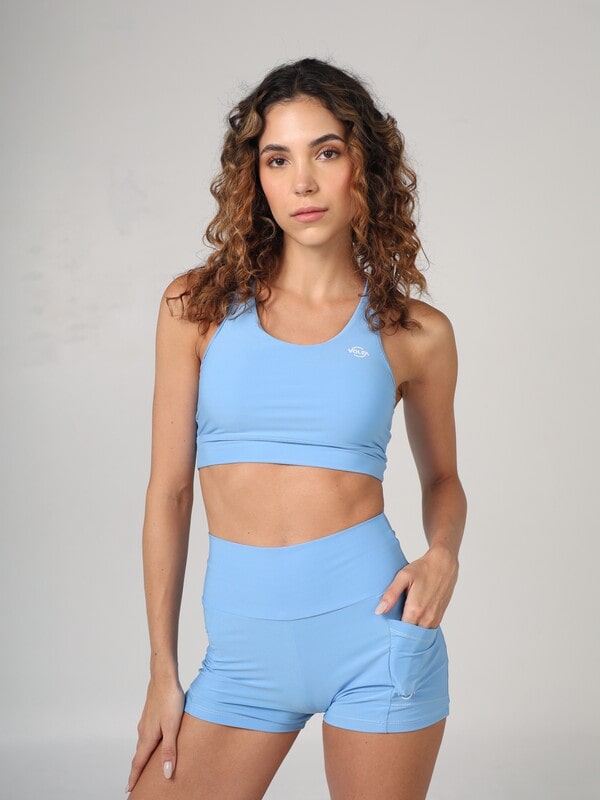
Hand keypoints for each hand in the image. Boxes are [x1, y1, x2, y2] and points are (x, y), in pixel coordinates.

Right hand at [126, 678, 184, 793]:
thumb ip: (169, 750)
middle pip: (139, 756)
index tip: (129, 790)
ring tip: (143, 767)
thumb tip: (166, 773)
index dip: (134, 777)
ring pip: (142, 745)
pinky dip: (146, 745)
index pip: (139, 763)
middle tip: (134, 783)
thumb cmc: (170, 700)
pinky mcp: (150, 715)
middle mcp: (144, 731)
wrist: (164, 677)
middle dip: (137, 770)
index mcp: (148, 737)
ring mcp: (146, 722)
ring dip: (141, 757)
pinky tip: (153, 743)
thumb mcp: (173, 727)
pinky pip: (146, 735)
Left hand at [374, 545, 458, 627]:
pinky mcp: (439, 617)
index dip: (392, 632)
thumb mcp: (403, 577)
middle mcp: (427, 618)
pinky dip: (419, 628)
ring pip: (419, 634)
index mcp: (416, 609)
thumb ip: (391, 594)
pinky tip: (411, 620)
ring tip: (399, 624)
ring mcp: (435, 619)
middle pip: (410, 635)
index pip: (401, 632)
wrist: (444, 564)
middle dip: (400, 634)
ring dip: (410, 632)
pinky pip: (427, 629)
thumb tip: (379, 611)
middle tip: (390, 628)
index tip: (385, 629)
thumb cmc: (423, 569)